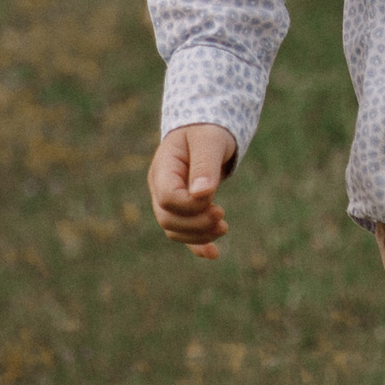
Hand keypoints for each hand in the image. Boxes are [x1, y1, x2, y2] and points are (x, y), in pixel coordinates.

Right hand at [149, 122, 237, 256]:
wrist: (207, 129)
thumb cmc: (207, 129)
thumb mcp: (209, 140)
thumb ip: (204, 165)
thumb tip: (202, 194)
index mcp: (163, 169)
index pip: (167, 198)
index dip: (190, 206)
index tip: (214, 201)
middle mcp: (160, 187)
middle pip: (168, 218)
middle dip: (196, 224)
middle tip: (222, 217)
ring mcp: (169, 200)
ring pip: (175, 230)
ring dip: (199, 235)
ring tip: (224, 226)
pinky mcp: (182, 209)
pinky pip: (184, 232)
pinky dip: (198, 245)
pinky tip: (214, 255)